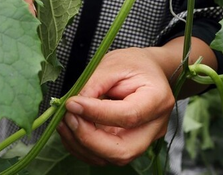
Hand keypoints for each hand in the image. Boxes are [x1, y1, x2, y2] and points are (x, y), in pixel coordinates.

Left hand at [57, 47, 175, 165]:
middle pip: (123, 150)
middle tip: (67, 117)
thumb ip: (94, 84)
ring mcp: (144, 140)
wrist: (147, 72)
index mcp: (157, 99)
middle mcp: (155, 126)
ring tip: (64, 120)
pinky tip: (70, 127)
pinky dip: (82, 146)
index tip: (72, 103)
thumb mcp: (113, 64)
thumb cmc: (133, 64)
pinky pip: (104, 155)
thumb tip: (73, 106)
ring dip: (81, 144)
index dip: (96, 113)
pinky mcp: (129, 145)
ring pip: (111, 158)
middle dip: (89, 139)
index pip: (128, 116)